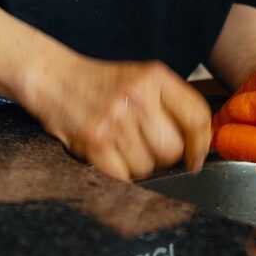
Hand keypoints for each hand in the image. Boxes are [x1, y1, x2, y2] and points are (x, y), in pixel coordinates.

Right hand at [17, 47, 211, 182]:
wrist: (54, 79)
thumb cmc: (102, 84)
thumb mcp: (142, 79)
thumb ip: (171, 104)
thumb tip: (199, 143)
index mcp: (155, 77)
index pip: (196, 117)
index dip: (201, 144)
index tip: (195, 157)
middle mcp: (137, 96)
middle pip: (173, 148)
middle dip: (165, 157)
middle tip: (147, 147)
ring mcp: (114, 120)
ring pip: (148, 167)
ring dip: (139, 167)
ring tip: (123, 147)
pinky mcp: (94, 142)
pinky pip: (123, 177)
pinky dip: (119, 175)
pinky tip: (110, 157)